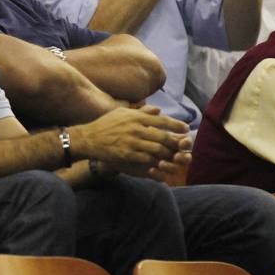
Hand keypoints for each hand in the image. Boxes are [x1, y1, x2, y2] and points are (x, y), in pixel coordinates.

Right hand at [71, 106, 189, 177]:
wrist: (89, 138)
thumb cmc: (106, 124)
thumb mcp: (123, 113)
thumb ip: (142, 112)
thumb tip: (158, 110)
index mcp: (136, 117)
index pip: (162, 120)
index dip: (176, 125)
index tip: (185, 129)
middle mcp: (136, 129)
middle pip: (163, 136)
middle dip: (175, 142)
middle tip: (183, 146)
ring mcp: (132, 142)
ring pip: (157, 150)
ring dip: (168, 154)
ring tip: (173, 156)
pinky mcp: (127, 155)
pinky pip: (147, 160)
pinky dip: (156, 163)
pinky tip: (160, 163)